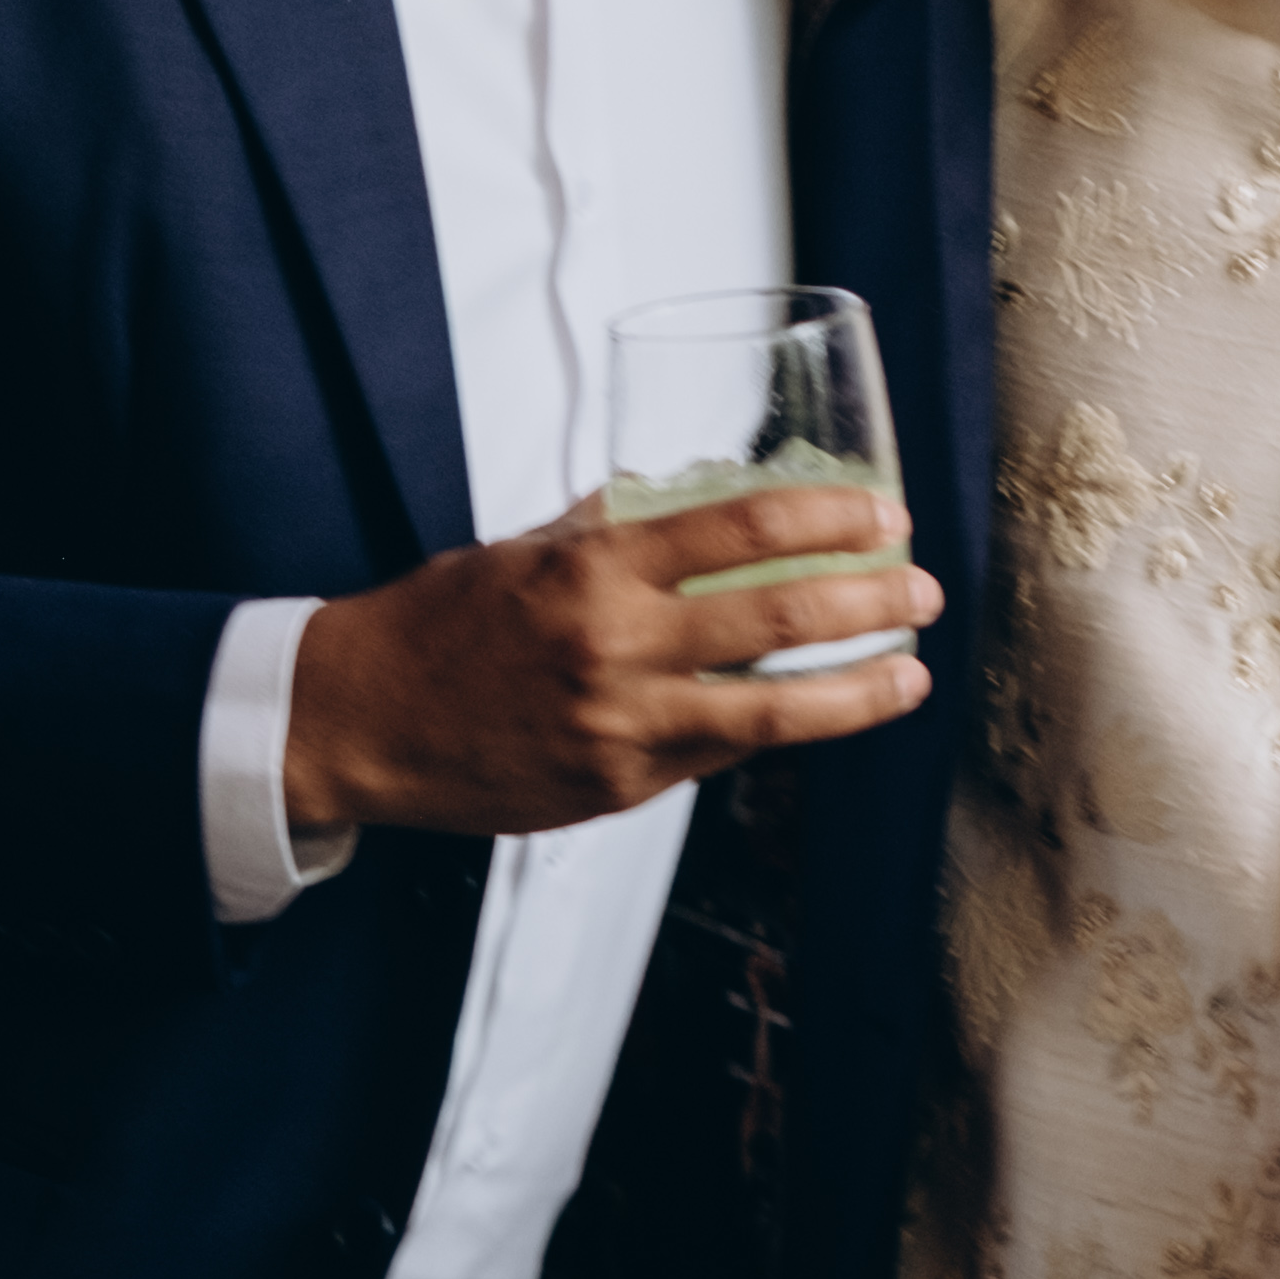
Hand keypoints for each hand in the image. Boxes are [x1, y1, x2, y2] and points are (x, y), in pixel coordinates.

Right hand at [284, 486, 941, 841]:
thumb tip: (685, 491)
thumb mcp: (522, 550)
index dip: (830, 517)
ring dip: (858, 692)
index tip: (885, 512)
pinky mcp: (618, 787)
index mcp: (594, 568)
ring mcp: (621, 727)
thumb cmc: (437, 626)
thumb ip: (610, 527)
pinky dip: (774, 732)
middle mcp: (615, 647)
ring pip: (773, 712)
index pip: (741, 527)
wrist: (357, 722)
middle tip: (922, 589)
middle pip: (778, 618)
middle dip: (870, 602)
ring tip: (911, 675)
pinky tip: (816, 714)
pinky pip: (718, 755)